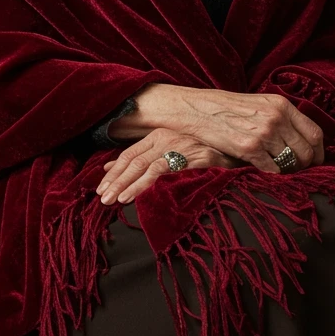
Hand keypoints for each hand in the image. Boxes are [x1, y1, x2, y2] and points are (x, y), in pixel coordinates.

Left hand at [96, 128, 238, 204]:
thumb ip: (142, 157)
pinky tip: (133, 196)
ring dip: (127, 185)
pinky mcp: (191, 158)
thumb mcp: (169, 151)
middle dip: (115, 180)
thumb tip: (110, 167)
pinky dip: (145, 185)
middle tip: (102, 198)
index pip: (129, 154)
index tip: (101, 187)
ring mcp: (179, 147)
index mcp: (159, 135)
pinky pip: (163, 172)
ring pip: (144, 166)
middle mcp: (166, 138)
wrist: (233, 152)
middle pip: (133, 160)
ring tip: (114, 200)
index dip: (114, 171)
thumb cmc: (200, 155)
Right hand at [110, 84, 324, 173]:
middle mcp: (276, 117)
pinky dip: (270, 174)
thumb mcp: (259, 104)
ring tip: (276, 169)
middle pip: (306, 151)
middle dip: (303, 165)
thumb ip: (281, 117)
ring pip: (290, 163)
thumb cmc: (228, 108)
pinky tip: (262, 170)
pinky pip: (272, 170)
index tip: (315, 161)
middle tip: (295, 170)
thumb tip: (301, 141)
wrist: (198, 109)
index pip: (315, 133)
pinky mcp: (250, 148)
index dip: (318, 152)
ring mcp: (264, 133)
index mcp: (281, 104)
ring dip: (286, 171)